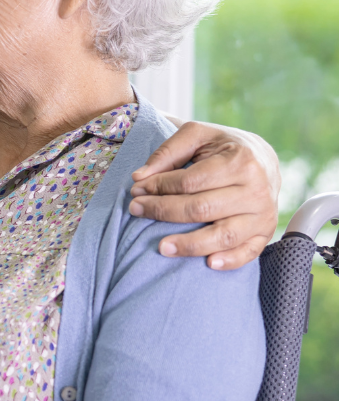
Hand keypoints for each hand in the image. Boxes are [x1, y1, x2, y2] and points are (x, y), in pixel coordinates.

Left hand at [128, 121, 278, 269]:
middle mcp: (256, 189)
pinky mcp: (265, 232)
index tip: (136, 189)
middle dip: (163, 211)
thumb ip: (167, 152)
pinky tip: (208, 264)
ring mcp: (263, 213)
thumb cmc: (222, 147)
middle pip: (202, 209)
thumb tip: (139, 178)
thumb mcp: (197, 136)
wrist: (263, 159)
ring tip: (161, 247)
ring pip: (224, 235)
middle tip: (135, 209)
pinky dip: (230, 260)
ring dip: (190, 245)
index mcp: (240, 161)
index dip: (159, 187)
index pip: (190, 182)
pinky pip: (249, 252)